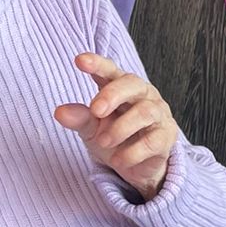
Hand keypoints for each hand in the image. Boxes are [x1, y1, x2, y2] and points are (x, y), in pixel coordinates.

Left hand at [53, 51, 177, 200]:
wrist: (137, 165)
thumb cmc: (114, 136)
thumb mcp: (92, 127)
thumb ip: (79, 118)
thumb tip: (60, 112)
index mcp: (120, 86)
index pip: (109, 70)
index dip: (97, 64)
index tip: (80, 60)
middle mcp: (142, 94)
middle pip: (131, 83)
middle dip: (112, 95)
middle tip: (95, 110)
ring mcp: (157, 114)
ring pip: (144, 112)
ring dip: (121, 128)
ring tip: (103, 142)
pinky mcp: (166, 137)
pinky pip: (152, 141)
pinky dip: (132, 152)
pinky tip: (118, 160)